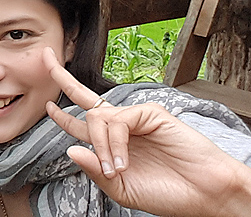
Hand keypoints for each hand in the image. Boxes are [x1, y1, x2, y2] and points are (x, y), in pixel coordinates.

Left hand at [42, 47, 250, 216]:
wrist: (205, 194)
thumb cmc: (168, 193)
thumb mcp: (122, 190)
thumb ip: (95, 171)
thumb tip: (70, 148)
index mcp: (113, 144)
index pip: (82, 124)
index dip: (62, 115)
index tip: (47, 105)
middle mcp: (122, 126)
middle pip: (84, 97)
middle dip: (61, 76)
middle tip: (45, 56)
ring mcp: (136, 117)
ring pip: (96, 117)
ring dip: (100, 145)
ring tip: (116, 169)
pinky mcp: (150, 113)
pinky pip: (117, 121)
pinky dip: (115, 142)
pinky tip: (124, 160)